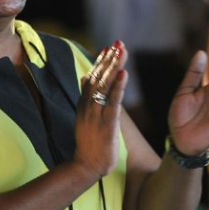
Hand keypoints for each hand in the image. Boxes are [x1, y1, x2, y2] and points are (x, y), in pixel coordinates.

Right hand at [73, 41, 128, 178]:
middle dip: (109, 59)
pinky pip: (113, 102)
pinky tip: (124, 73)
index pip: (92, 77)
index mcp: (84, 103)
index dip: (101, 62)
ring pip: (105, 86)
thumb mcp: (84, 117)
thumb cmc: (88, 143)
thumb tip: (85, 78)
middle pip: (99, 77)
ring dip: (114, 67)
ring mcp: (96, 114)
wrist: (85, 166)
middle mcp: (88, 105)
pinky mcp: (106, 124)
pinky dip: (118, 87)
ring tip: (122, 51)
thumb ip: (86, 97)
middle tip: (118, 43)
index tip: (109, 47)